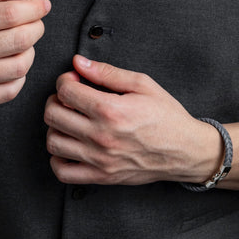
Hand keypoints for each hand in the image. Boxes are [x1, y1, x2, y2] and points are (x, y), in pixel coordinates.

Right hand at [0, 0, 50, 109]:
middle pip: (20, 40)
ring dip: (30, 53)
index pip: (10, 14)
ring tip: (22, 46)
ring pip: (19, 67)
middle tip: (35, 25)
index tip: (43, 5)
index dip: (35, 9)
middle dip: (37, 29)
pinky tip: (13, 67)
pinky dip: (20, 78)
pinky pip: (10, 91)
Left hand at [44, 55, 222, 184]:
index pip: (65, 91)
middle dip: (55, 100)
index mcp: (111, 110)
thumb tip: (78, 62)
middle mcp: (101, 136)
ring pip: (53, 142)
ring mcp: (99, 159)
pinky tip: (69, 146)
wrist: (186, 151)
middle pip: (53, 115)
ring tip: (69, 121)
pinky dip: (57, 159)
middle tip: (69, 99)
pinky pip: (63, 172)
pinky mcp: (101, 176)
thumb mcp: (142, 85)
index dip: (64, 81)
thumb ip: (107, 72)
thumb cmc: (166, 115)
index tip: (74, 81)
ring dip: (55, 127)